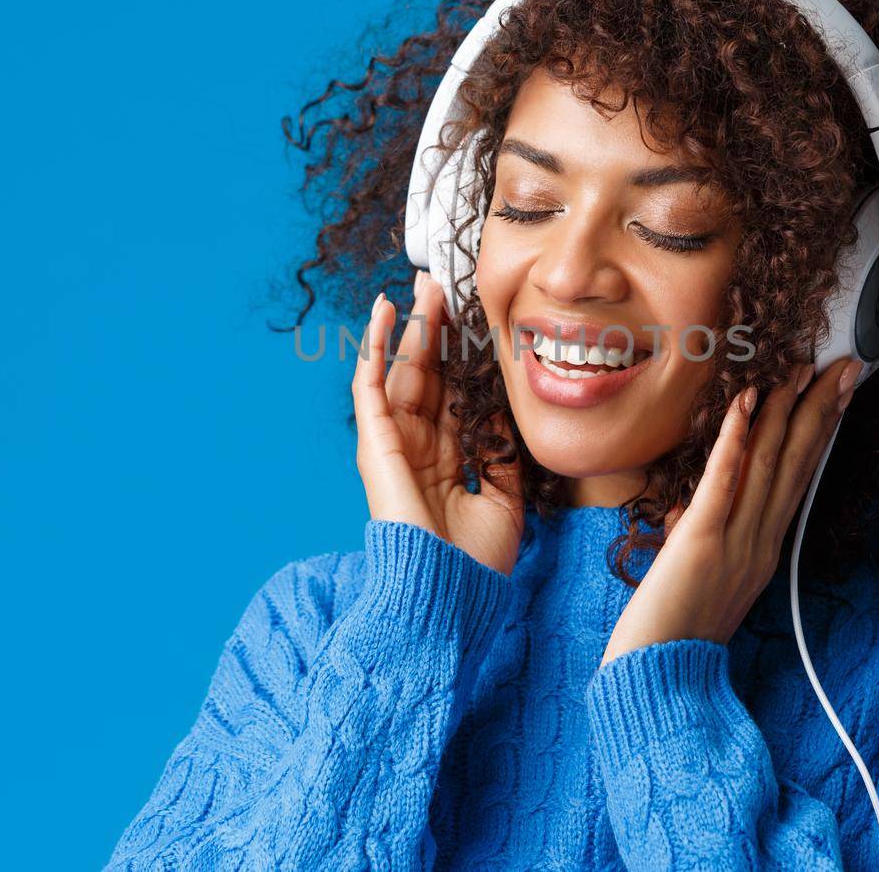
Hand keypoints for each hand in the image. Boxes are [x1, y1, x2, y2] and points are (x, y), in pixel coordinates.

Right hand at [352, 270, 525, 574]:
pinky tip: (384, 311)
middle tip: (444, 284)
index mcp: (448, 457)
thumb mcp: (506, 499)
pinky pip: (371, 386)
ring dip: (412, 326)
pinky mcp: (378, 444)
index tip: (478, 317)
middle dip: (436, 329)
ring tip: (423, 285)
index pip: (455, 392)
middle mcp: (420, 445)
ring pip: (402, 369)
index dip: (464, 355)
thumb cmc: (477, 561)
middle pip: (428, 374)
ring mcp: (396, 443)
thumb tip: (507, 417)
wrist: (451, 594)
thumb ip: (502, 456)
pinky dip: (374, 346)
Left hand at [599, 357, 863, 666]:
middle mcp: (760, 542)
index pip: (800, 478)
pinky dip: (736, 442)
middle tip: (842, 365)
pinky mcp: (702, 543)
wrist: (661, 680)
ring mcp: (735, 542)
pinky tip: (747, 404)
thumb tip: (704, 503)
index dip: (821, 431)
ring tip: (798, 369)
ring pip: (769, 465)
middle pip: (797, 464)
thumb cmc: (675, 634)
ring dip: (784, 411)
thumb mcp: (709, 578)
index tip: (838, 392)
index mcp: (764, 549)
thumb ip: (715, 536)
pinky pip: (723, 485)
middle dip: (821, 410)